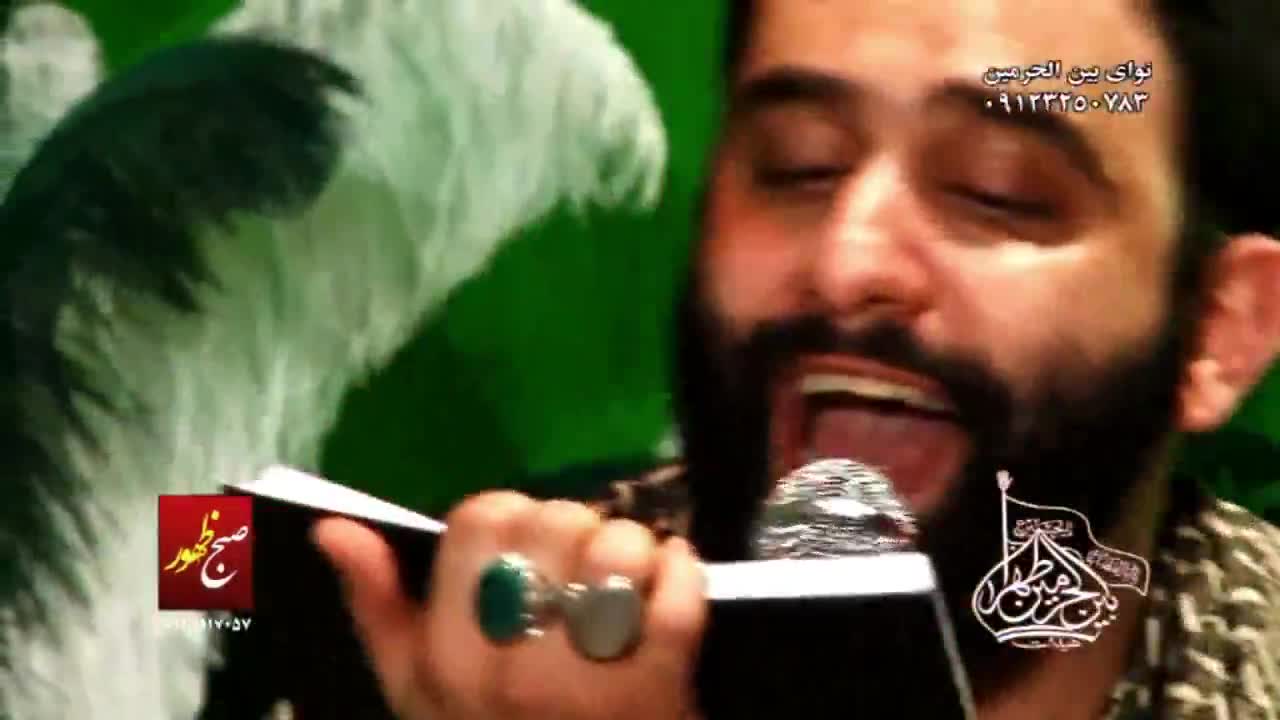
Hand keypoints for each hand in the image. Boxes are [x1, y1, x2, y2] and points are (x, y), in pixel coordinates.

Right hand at [311, 491, 707, 719]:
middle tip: (585, 566)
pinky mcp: (659, 692)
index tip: (530, 553)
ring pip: (617, 550)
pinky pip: (677, 596)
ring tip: (631, 579)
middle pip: (554, 521)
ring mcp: (586, 682)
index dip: (514, 518)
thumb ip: (376, 607)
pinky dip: (684, 573)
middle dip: (579, 527)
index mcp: (444, 656)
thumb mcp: (416, 693)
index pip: (479, 518)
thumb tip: (333, 529)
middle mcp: (508, 666)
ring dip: (635, 549)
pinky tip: (675, 577)